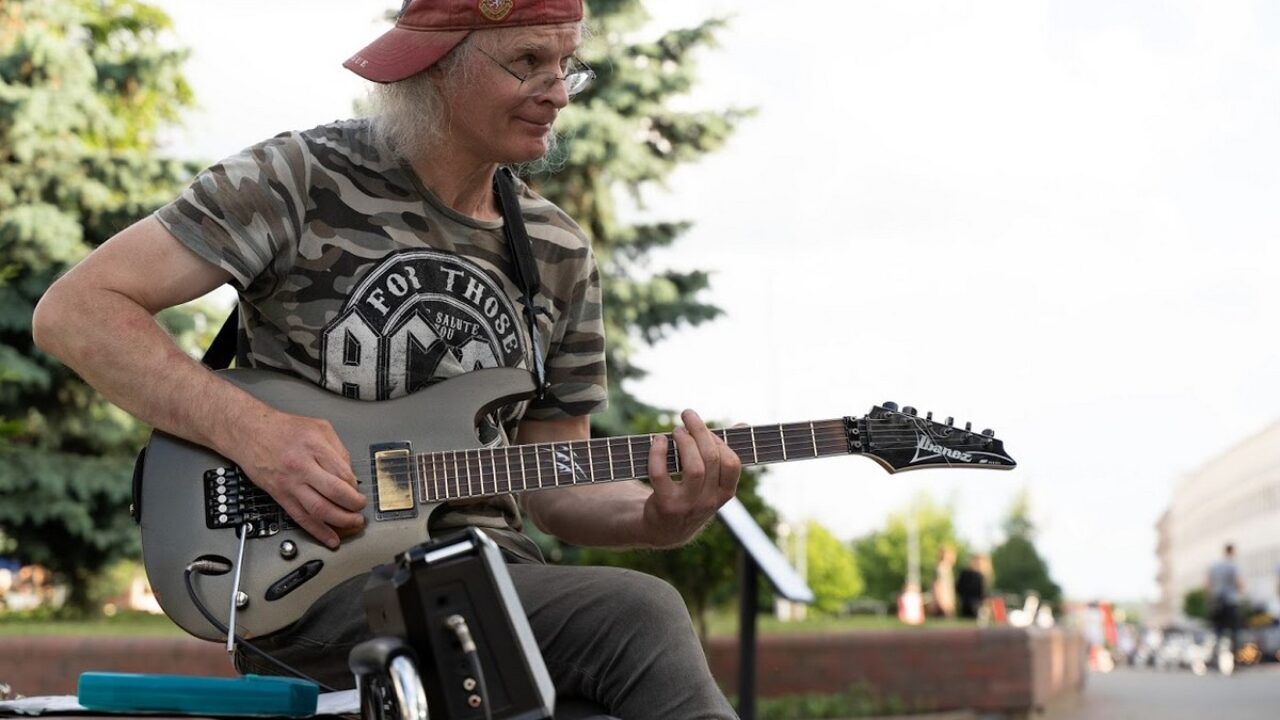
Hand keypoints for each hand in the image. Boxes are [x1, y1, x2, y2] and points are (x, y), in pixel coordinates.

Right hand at [229, 408, 366, 548]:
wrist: (250, 433)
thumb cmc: (282, 429)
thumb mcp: (319, 427)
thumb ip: (338, 449)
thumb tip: (350, 473)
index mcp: (314, 447)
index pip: (343, 473)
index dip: (356, 486)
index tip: (359, 490)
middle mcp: (302, 466)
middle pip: (335, 493)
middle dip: (353, 505)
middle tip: (360, 508)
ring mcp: (290, 483)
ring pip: (319, 510)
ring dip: (340, 521)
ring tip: (353, 523)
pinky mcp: (280, 496)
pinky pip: (301, 518)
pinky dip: (318, 531)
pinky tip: (330, 538)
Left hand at [641, 409, 741, 547]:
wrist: (666, 530)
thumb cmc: (692, 495)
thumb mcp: (712, 482)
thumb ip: (724, 454)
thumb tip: (743, 425)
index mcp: (724, 493)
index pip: (732, 463)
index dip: (719, 440)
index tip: (707, 430)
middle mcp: (709, 501)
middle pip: (711, 459)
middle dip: (699, 431)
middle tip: (687, 416)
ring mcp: (687, 505)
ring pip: (693, 468)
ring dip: (684, 442)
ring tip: (676, 431)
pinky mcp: (665, 505)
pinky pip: (661, 475)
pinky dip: (658, 454)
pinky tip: (658, 441)